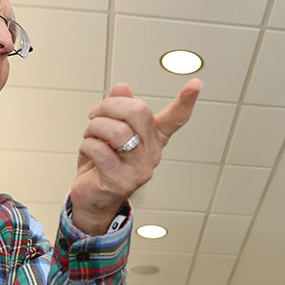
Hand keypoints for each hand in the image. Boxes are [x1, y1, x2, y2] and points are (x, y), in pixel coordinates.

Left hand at [69, 79, 200, 233]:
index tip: (196, 84)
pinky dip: (87, 145)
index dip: (186, 101)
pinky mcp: (122, 182)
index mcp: (153, 139)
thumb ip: (117, 108)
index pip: (175, 119)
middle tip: (95, 115)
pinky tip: (89, 152)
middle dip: (109, 106)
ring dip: (94, 127)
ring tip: (90, 136)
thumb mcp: (107, 131)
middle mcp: (152, 154)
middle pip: (138, 111)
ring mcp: (140, 170)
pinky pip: (100, 149)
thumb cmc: (101, 165)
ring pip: (118, 130)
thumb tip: (123, 87)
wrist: (91, 200)